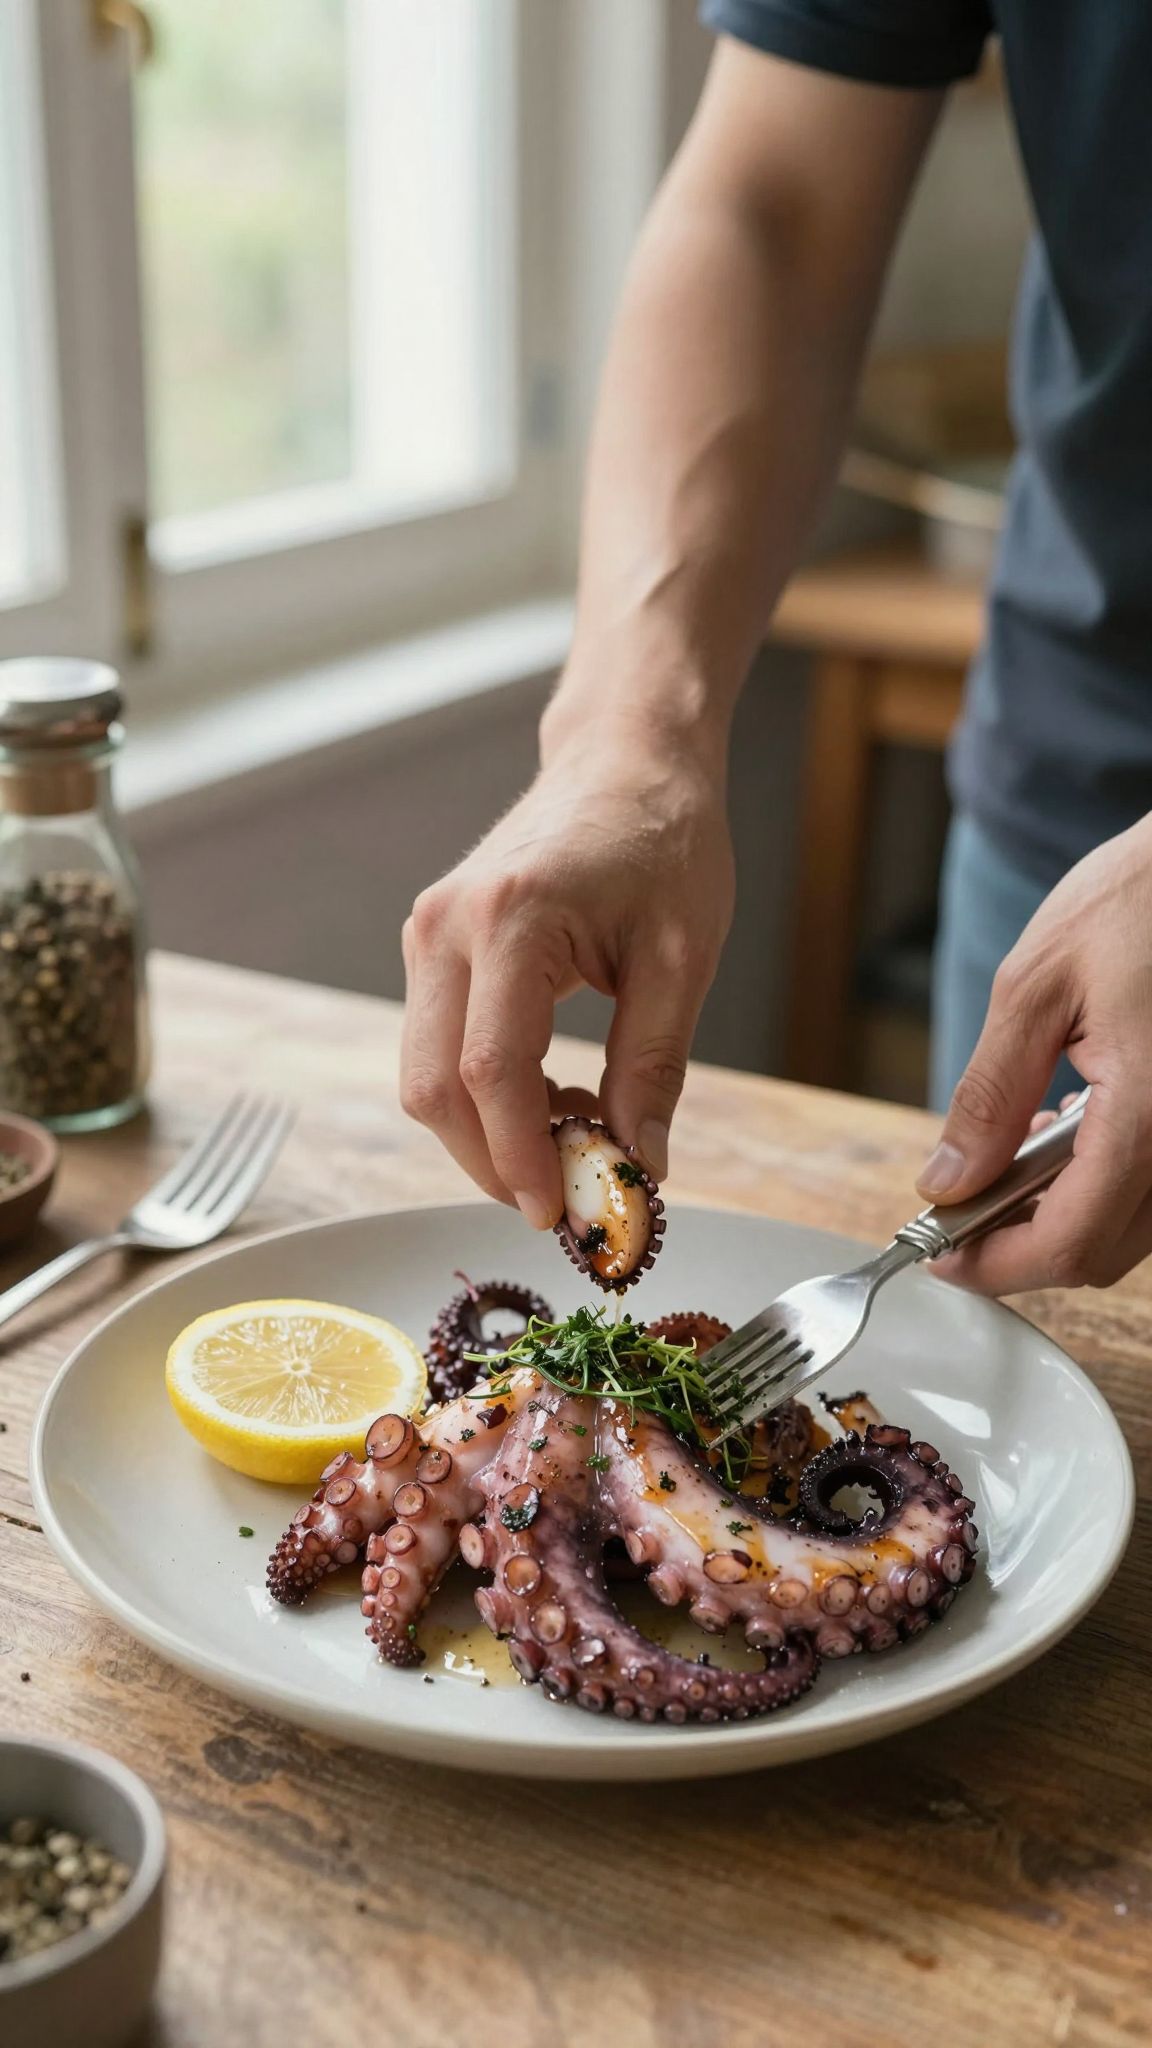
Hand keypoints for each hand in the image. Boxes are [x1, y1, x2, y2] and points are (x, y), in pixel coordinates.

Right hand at [400, 723, 733, 1227]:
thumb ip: (654, 1067)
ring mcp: (428, 934)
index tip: (559, 1213)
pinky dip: (486, 1096)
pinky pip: (438, 1047)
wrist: (625, 759)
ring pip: (426, 1077)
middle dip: (494, 1162)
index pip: (492, 1072)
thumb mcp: (681, 957)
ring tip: (579, 1132)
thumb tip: (641, 1168)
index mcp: (512, 919)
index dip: (520, 1157)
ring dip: (490, 1133)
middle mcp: (448, 927)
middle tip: (568, 1198)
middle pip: (435, 1088)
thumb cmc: (663, 839)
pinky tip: (553, 1095)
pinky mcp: (431, 946)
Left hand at [917, 815, 1151, 1293]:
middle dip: (1023, 1245)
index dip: (996, 1264)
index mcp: (1151, 1113)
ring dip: (1063, 1214)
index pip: (1071, 1240)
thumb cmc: (1138, 898)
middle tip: (960, 1209)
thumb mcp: (1035, 985)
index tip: (941, 1253)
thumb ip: (989, 1096)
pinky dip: (1102, 1181)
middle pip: (1103, 1251)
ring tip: (1011, 1155)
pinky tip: (1066, 1129)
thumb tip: (947, 1181)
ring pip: (1133, 1228)